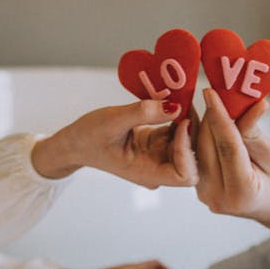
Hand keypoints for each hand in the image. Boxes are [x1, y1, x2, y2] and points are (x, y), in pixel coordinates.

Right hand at [33, 100, 197, 187]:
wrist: (75, 142)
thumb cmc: (89, 137)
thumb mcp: (114, 121)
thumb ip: (144, 112)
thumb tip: (176, 106)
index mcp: (147, 173)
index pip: (185, 174)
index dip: (188, 150)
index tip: (179, 122)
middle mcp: (158, 169)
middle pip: (193, 158)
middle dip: (194, 131)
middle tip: (187, 102)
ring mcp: (159, 157)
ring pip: (188, 142)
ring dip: (187, 118)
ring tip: (181, 94)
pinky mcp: (158, 144)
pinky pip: (178, 132)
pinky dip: (179, 115)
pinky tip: (174, 98)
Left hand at [195, 88, 269, 236]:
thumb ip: (255, 131)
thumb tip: (254, 104)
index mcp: (242, 191)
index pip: (227, 146)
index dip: (219, 116)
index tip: (211, 92)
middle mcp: (219, 197)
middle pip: (208, 146)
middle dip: (210, 117)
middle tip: (213, 92)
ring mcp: (206, 195)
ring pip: (198, 150)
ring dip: (203, 125)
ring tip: (211, 104)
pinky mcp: (199, 188)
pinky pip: (196, 156)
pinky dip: (202, 138)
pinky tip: (207, 122)